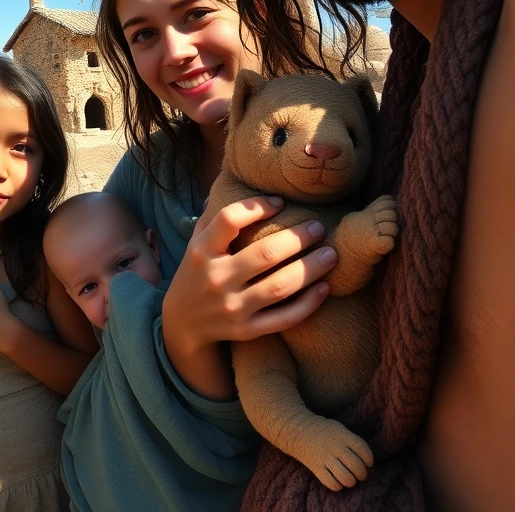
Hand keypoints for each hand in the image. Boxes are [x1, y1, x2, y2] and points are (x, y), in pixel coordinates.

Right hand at [163, 196, 335, 387]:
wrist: (183, 324)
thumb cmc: (195, 273)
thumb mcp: (194, 244)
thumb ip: (213, 219)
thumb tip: (237, 182)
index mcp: (201, 251)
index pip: (229, 220)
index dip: (257, 207)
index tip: (280, 202)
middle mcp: (216, 278)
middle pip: (264, 254)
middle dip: (298, 238)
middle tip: (319, 226)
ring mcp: (232, 307)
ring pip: (280, 287)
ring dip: (311, 269)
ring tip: (331, 254)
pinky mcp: (246, 330)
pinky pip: (284, 318)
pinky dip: (308, 304)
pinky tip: (324, 288)